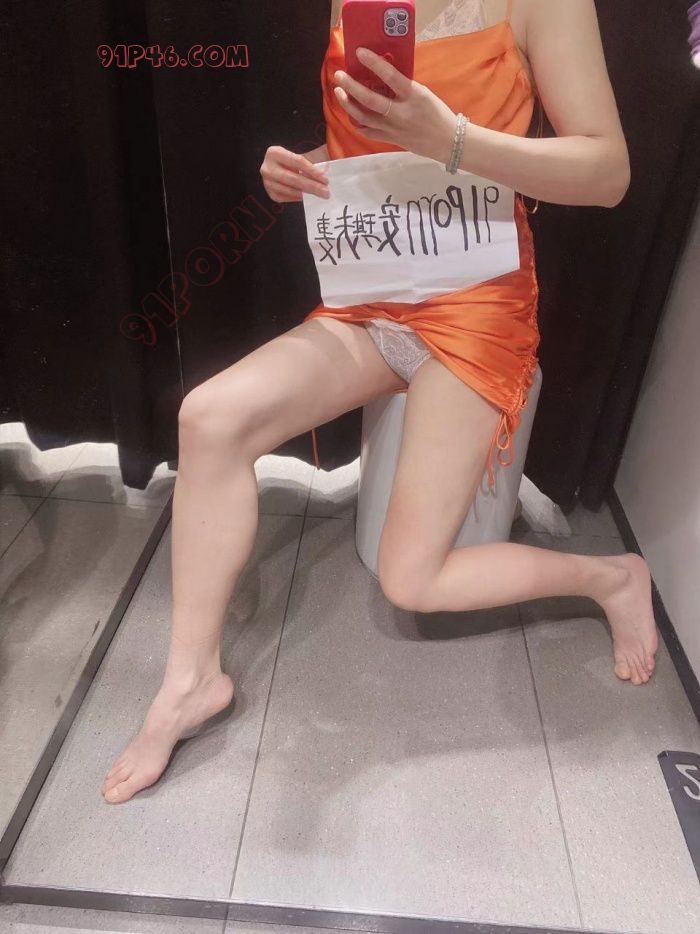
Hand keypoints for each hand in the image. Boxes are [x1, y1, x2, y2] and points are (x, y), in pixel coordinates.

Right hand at [260, 146, 330, 202]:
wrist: (278, 166)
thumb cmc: (294, 160)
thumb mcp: (302, 154)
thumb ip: (313, 160)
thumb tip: (329, 170)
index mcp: (274, 152)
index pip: (297, 161)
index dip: (312, 171)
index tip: (325, 179)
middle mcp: (267, 168)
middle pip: (293, 178)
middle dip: (312, 186)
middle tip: (326, 192)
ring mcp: (267, 182)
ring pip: (290, 190)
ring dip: (307, 194)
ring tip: (320, 195)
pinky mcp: (270, 193)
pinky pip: (286, 198)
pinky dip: (298, 198)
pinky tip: (308, 196)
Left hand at [332, 47, 456, 161]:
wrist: (448, 141)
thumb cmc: (438, 113)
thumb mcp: (423, 94)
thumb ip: (404, 87)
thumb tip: (383, 76)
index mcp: (412, 95)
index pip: (390, 76)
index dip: (373, 63)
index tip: (359, 53)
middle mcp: (400, 112)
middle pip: (370, 99)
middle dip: (351, 86)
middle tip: (339, 76)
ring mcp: (393, 128)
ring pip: (364, 117)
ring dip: (348, 104)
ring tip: (339, 93)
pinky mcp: (391, 140)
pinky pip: (369, 132)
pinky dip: (358, 124)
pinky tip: (352, 116)